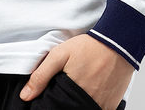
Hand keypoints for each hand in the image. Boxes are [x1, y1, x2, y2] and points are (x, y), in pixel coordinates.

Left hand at [19, 34, 134, 109]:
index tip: (50, 98)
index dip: (51, 104)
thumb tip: (26, 95)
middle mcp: (87, 103)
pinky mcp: (112, 105)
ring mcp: (101, 106)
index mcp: (72, 93)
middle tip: (65, 90)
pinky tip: (89, 91)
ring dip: (77, 104)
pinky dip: (91, 104)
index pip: (56, 108)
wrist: (118, 42)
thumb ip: (41, 75)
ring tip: (78, 88)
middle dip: (64, 104)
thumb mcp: (59, 55)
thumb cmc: (89, 47)